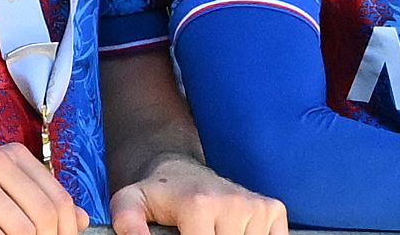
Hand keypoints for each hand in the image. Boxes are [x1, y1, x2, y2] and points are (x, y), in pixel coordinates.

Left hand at [109, 154, 285, 234]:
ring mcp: (254, 205)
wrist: (181, 171)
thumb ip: (128, 223)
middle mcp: (231, 202)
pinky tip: (234, 231)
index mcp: (198, 205)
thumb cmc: (157, 194)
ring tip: (214, 231)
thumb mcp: (131, 204)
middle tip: (198, 233)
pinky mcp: (272, 208)